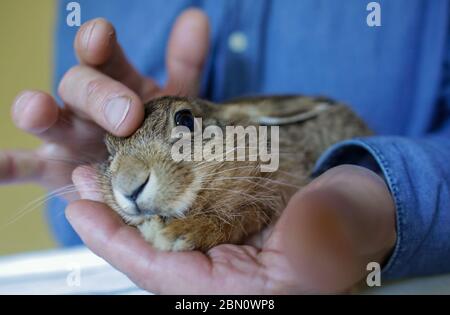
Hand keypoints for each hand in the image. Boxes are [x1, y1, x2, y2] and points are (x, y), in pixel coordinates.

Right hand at [0, 9, 208, 201]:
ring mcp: (66, 136)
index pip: (101, 55)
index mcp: (115, 84)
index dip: (97, 43)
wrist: (143, 179)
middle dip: (98, 95)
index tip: (100, 37)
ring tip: (35, 109)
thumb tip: (196, 19)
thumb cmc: (157, 135)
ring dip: (35, 110)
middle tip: (127, 116)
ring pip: (46, 117)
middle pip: (79, 85)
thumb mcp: (176, 103)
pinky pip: (23, 166)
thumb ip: (184, 65)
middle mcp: (86, 106)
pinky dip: (4, 166)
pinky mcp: (51, 170)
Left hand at [67, 164, 396, 293]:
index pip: (164, 275)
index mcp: (245, 288)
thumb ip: (323, 236)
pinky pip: (183, 210)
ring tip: (101, 170)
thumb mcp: (346, 230)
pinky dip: (158, 190)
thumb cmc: (359, 219)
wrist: (365, 200)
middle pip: (153, 250)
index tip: (81, 211)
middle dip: (115, 217)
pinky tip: (143, 169)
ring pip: (163, 228)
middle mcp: (226, 269)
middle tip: (83, 181)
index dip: (118, 245)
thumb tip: (304, 234)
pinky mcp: (228, 218)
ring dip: (131, 199)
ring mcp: (225, 242)